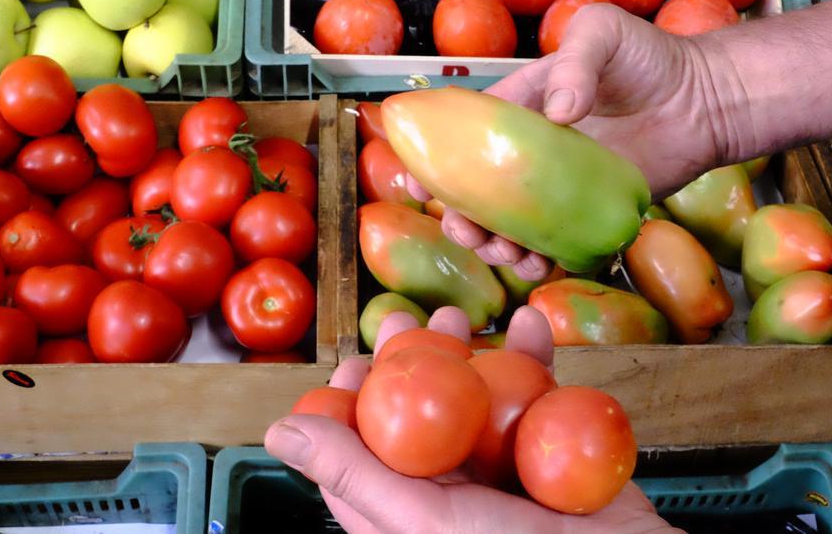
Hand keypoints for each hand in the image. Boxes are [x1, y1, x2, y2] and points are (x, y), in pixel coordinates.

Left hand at [265, 306, 682, 533]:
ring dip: (469, 350)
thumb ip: (356, 476)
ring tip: (464, 317)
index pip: (357, 459)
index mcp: (407, 521)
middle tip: (413, 323)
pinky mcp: (552, 455)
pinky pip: (537, 397)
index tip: (356, 362)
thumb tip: (279, 435)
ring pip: (473, 399)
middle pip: (415, 418)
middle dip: (413, 361)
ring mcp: (501, 473)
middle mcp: (448, 497)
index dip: (348, 406)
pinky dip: (536, 358)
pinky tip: (532, 324)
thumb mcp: (429, 521)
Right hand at [408, 3, 741, 280]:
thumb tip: (561, 113)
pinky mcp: (587, 216)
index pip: (463, 138)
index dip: (434, 163)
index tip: (417, 186)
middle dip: (460, 218)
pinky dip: (539, 263)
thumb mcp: (603, 34)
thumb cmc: (650, 58)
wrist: (705, 100)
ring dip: (495, 248)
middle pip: (477, 193)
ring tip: (504, 254)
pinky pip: (553, 248)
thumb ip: (576, 62)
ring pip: (509, 227)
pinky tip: (538, 267)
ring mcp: (557, 189)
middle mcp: (530, 154)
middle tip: (468, 232)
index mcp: (519, 110)